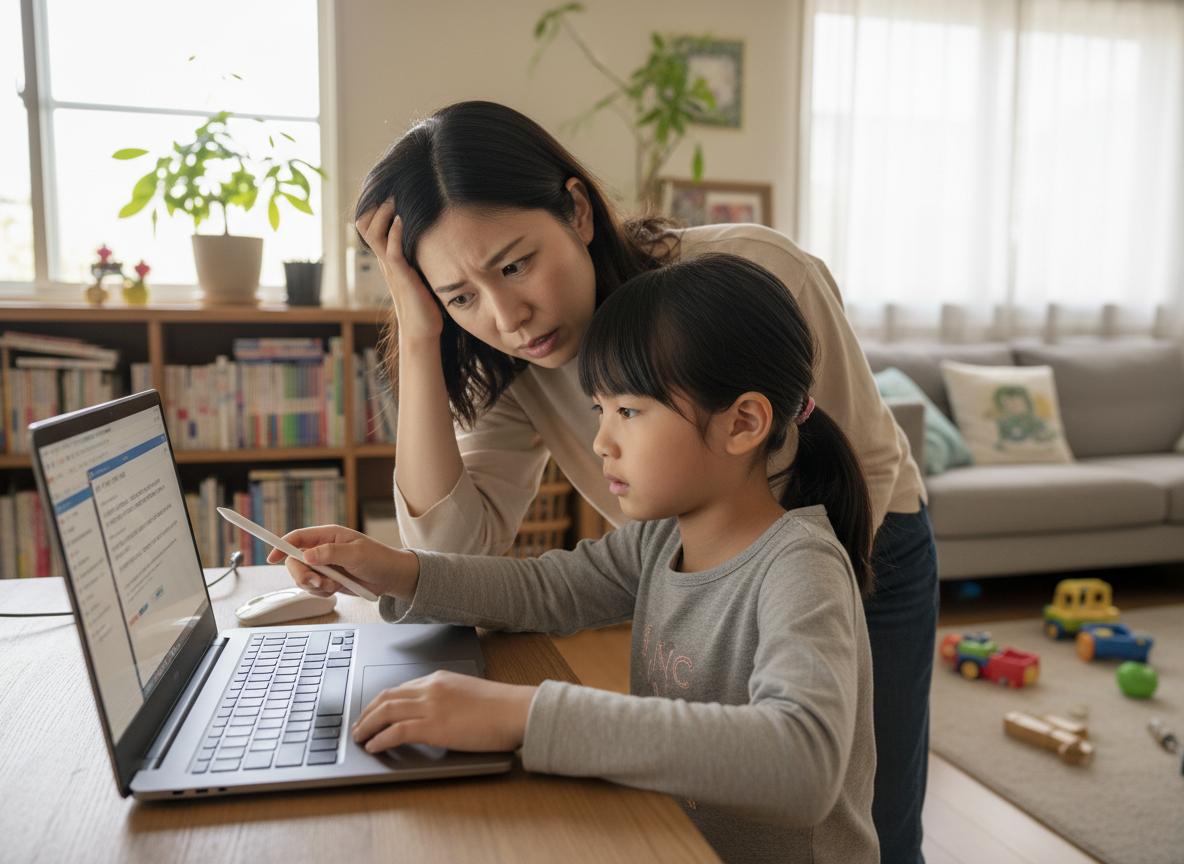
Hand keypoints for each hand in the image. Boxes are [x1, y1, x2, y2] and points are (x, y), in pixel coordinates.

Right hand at [265, 525, 418, 601]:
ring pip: (301, 577)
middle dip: (302, 574)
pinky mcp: (326, 580)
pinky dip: (321, 592)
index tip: (272, 558)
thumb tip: (308, 554)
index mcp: (328, 535)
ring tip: (334, 585)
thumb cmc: (378, 559)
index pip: (298, 537)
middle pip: (294, 561)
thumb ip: (332, 553)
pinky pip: (312, 588)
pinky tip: (336, 589)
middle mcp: (322, 549)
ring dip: (315, 586)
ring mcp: (323, 566)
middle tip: (318, 582)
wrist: (390, 578)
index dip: (282, 546)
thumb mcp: (357, 554)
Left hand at [351, 670, 535, 753]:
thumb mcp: (468, 696)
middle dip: (366, 712)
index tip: (372, 712)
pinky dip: (381, 739)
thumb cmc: (501, 708)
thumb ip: (448, 701)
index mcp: (439, 679)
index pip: (400, 688)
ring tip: (359, 738)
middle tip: (357, 726)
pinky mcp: (434, 726)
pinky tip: (375, 747)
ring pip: (385, 712)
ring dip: (367, 725)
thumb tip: (435, 716)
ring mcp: (431, 706)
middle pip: (386, 697)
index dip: (381, 702)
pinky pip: (396, 731)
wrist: (517, 711)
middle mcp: (431, 688)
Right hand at [356, 201, 442, 341]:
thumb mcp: (421, 272)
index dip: (375, 208)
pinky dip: (394, 233)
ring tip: (394, 201)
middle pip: (364, 225)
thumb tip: (435, 236)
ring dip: (383, 214)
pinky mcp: (401, 276)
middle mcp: (385, 261)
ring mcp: (391, 268)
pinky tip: (402, 221)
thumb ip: (420, 255)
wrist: (422, 331)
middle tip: (392, 192)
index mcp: (388, 259)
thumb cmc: (425, 303)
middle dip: (376, 205)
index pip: (370, 226)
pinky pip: (390, 250)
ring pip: (373, 234)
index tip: (391, 193)